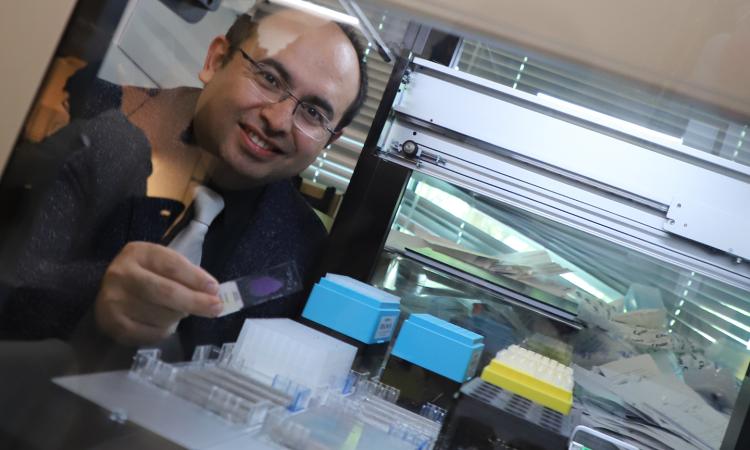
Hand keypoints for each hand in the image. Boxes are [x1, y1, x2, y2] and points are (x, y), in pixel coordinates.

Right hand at [94, 241, 222, 344]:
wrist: (112, 292)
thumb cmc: (147, 276)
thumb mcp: (164, 265)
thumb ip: (187, 274)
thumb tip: (212, 292)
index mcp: (138, 253)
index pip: (172, 265)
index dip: (196, 278)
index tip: (215, 289)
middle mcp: (121, 274)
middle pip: (166, 292)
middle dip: (195, 301)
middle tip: (216, 308)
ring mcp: (114, 300)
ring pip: (161, 315)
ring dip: (179, 316)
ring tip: (180, 312)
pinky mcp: (113, 324)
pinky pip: (151, 333)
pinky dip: (166, 330)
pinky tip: (167, 324)